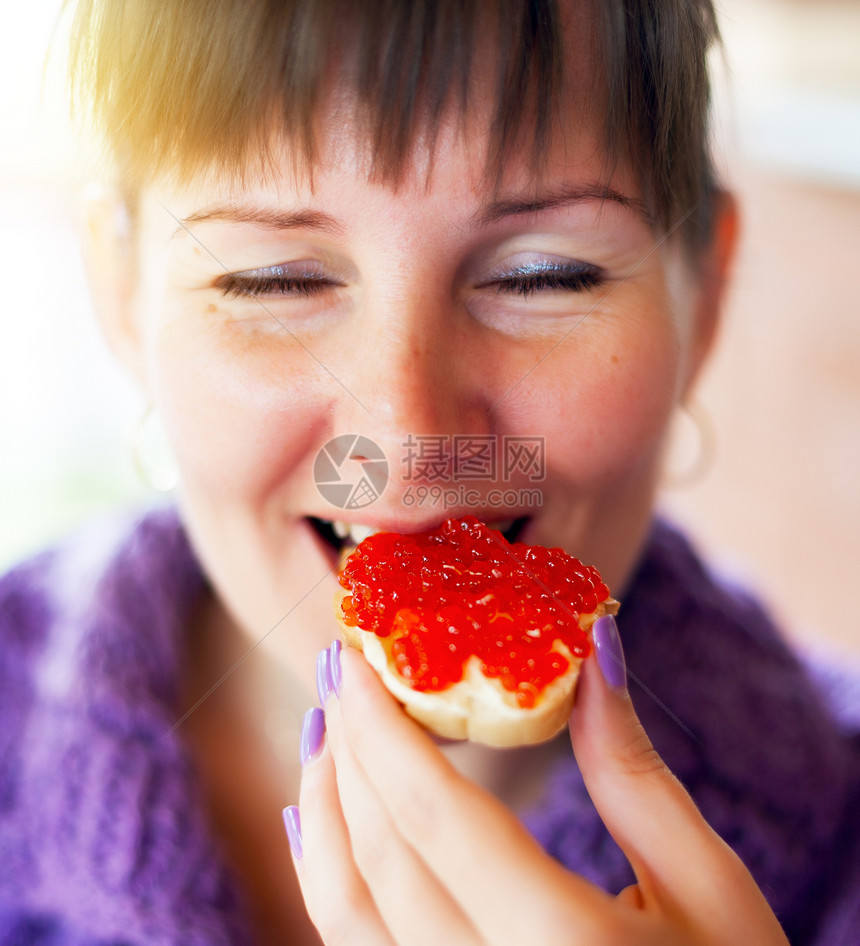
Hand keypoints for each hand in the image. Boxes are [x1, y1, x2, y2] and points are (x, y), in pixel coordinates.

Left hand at [285, 619, 788, 945]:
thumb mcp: (709, 886)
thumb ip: (632, 770)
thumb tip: (592, 652)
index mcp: (559, 945)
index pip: (436, 816)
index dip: (381, 726)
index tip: (354, 656)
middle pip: (378, 855)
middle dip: (346, 751)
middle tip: (337, 674)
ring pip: (344, 913)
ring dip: (324, 810)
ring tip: (325, 736)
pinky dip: (329, 879)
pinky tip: (327, 828)